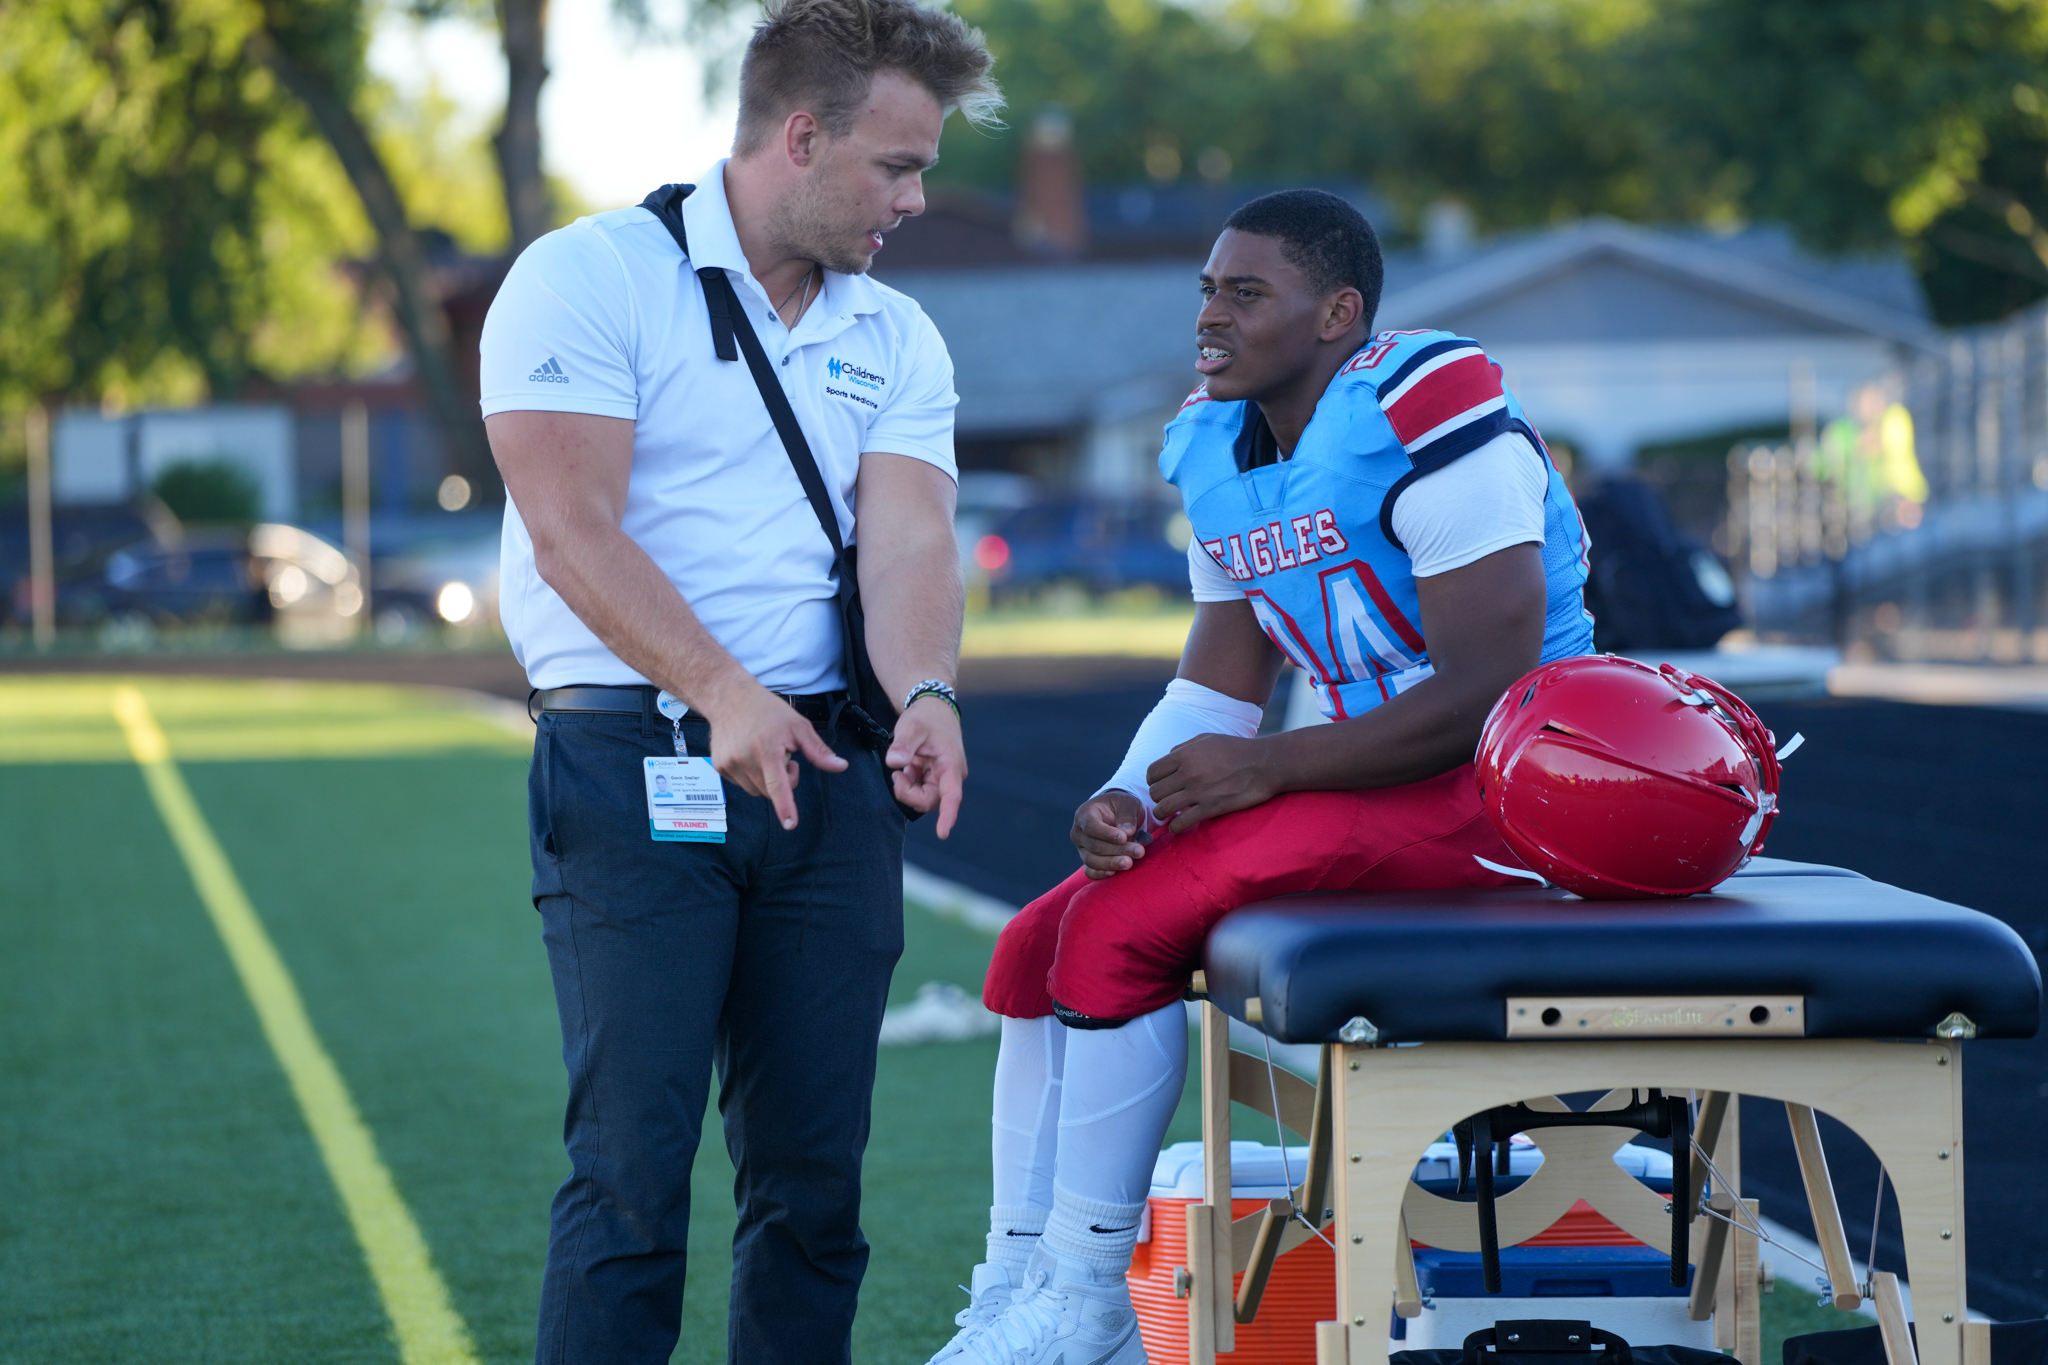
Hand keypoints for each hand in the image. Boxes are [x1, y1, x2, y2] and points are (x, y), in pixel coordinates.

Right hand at [703, 678, 847, 829]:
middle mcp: (745, 758)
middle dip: (783, 782)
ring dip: (766, 781)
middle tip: (786, 758)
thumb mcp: (798, 726)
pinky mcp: (719, 766)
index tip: (790, 824)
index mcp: (766, 749)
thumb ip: (818, 751)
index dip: (785, 806)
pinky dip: (751, 776)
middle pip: (770, 791)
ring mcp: (729, 764)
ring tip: (766, 754)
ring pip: (756, 790)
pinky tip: (750, 754)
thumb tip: (841, 767)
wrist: (728, 697)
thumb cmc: (766, 710)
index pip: (778, 785)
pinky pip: (742, 784)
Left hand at [887, 695, 966, 837]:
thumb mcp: (911, 726)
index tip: (942, 833)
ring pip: (924, 798)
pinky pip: (920, 791)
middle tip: (897, 775)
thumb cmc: (926, 717)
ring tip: (902, 768)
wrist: (932, 709)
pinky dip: (909, 784)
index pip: (951, 795)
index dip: (948, 816)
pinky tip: (907, 768)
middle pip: (931, 801)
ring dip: (908, 789)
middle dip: (909, 794)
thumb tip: (895, 763)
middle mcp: (950, 775)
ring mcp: (942, 778)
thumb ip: (903, 745)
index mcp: (951, 764)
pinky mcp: (934, 779)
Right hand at [1071, 788, 1148, 879]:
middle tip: (1139, 851)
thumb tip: (1127, 832)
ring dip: (1112, 863)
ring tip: (1130, 863)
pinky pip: (1090, 872)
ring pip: (1092, 860)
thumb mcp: (1128, 803)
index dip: (1107, 834)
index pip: (1091, 826)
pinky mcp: (1088, 861)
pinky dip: (1101, 874)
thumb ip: (1127, 815)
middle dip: (1117, 850)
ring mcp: (1081, 849)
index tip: (1124, 837)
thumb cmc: (1121, 806)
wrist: (1117, 815)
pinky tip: (1115, 873)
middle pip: (1094, 846)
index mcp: (1085, 814)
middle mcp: (1079, 833)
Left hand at [1146, 733, 1276, 834]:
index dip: (1153, 781)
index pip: (1153, 772)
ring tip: (1171, 814)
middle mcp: (1187, 773)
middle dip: (1158, 798)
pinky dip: (1176, 827)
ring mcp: (1198, 792)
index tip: (1162, 785)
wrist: (1264, 764)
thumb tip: (1168, 756)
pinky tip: (1181, 825)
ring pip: (1163, 809)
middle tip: (1168, 799)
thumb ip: (1184, 747)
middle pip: (1155, 792)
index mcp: (1185, 755)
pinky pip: (1181, 823)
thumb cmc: (1237, 750)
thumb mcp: (1207, 740)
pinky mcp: (1210, 808)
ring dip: (1164, 814)